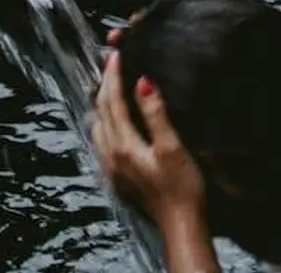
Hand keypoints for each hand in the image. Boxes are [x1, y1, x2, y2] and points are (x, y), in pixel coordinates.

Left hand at [90, 49, 207, 236]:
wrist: (181, 226)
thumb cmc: (182, 189)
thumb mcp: (173, 147)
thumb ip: (155, 113)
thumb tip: (142, 82)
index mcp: (124, 146)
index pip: (113, 101)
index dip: (114, 75)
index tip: (116, 54)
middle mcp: (111, 156)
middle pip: (101, 111)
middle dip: (105, 84)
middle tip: (111, 63)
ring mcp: (112, 169)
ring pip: (98, 126)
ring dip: (102, 103)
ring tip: (110, 85)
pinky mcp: (117, 179)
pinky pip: (101, 142)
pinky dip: (104, 122)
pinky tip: (112, 121)